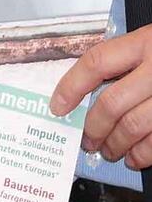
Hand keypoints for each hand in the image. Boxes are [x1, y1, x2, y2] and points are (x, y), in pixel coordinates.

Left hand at [50, 26, 151, 167]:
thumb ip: (128, 61)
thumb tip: (91, 91)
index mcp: (145, 43)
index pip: (96, 63)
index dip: (71, 86)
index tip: (57, 106)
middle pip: (112, 102)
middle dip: (94, 126)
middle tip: (86, 139)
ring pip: (135, 126)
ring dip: (116, 144)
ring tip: (108, 151)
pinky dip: (144, 154)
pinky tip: (135, 158)